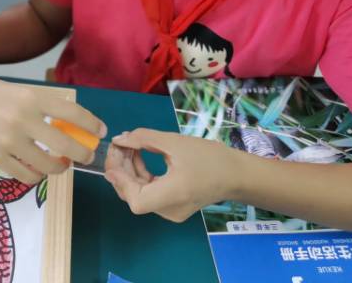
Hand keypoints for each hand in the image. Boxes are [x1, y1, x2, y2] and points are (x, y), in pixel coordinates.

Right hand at [0, 76, 106, 183]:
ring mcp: (8, 140)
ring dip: (59, 168)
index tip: (100, 131)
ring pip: (47, 165)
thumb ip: (40, 105)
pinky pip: (26, 175)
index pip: (72, 113)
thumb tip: (68, 123)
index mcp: (31, 97)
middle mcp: (22, 119)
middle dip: (83, 154)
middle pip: (66, 145)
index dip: (91, 124)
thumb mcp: (16, 90)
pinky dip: (36, 176)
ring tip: (59, 164)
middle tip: (86, 156)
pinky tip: (37, 170)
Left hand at [104, 128, 240, 222]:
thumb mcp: (174, 142)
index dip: (121, 179)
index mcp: (173, 197)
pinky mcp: (172, 206)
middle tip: (119, 144)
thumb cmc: (209, 157)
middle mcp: (169, 210)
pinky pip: (149, 192)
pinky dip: (140, 175)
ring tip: (128, 145)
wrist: (236, 174)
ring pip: (139, 194)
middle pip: (134, 196)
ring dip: (129, 170)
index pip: (136, 200)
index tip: (115, 154)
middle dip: (122, 169)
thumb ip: (144, 139)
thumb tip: (118, 139)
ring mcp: (170, 211)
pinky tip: (138, 155)